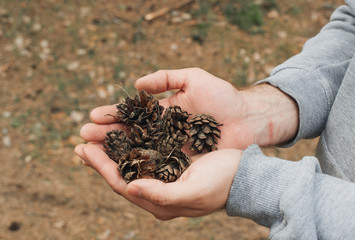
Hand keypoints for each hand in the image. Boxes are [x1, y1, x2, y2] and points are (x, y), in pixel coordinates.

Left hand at [74, 143, 241, 219]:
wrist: (244, 175)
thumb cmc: (222, 184)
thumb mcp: (193, 192)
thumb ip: (161, 195)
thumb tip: (130, 188)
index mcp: (160, 201)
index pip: (122, 184)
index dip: (102, 168)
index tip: (84, 151)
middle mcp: (158, 191)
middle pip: (122, 174)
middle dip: (101, 159)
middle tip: (81, 142)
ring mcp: (164, 177)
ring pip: (131, 164)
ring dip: (113, 150)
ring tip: (96, 137)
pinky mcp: (172, 165)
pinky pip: (145, 155)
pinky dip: (131, 145)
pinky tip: (124, 135)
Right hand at [80, 68, 258, 150]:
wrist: (247, 119)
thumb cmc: (223, 98)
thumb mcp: (194, 78)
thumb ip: (167, 78)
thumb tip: (138, 85)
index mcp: (163, 112)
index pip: (133, 114)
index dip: (114, 115)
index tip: (94, 115)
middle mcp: (163, 132)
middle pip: (129, 134)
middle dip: (106, 134)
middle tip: (83, 135)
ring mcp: (170, 149)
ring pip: (137, 151)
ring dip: (114, 152)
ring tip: (91, 151)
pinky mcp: (180, 164)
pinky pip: (155, 166)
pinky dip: (136, 167)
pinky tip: (119, 167)